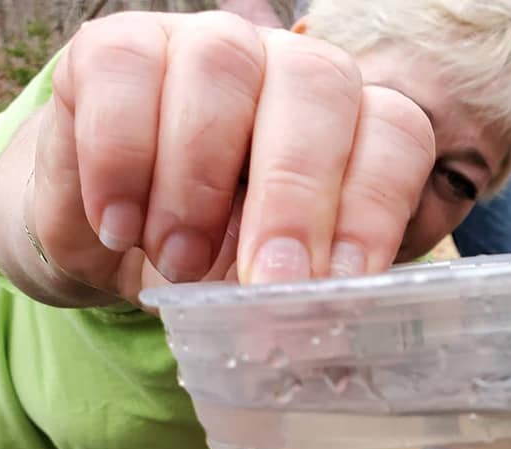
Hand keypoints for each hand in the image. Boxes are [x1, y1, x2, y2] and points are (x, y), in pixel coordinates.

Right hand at [27, 11, 435, 302]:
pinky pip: (125, 70)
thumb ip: (306, 295)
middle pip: (319, 88)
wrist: (116, 242)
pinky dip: (121, 159)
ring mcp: (207, 48)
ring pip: (222, 67)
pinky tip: (119, 226)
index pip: (394, 135)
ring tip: (180, 265)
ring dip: (199, 181)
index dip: (375, 208)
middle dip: (295, 197)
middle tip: (266, 281)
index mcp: (352, 128)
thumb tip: (326, 339)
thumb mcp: (271, 287)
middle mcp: (290, 73)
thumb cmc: (216, 262)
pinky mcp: (116, 47)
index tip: (340, 287)